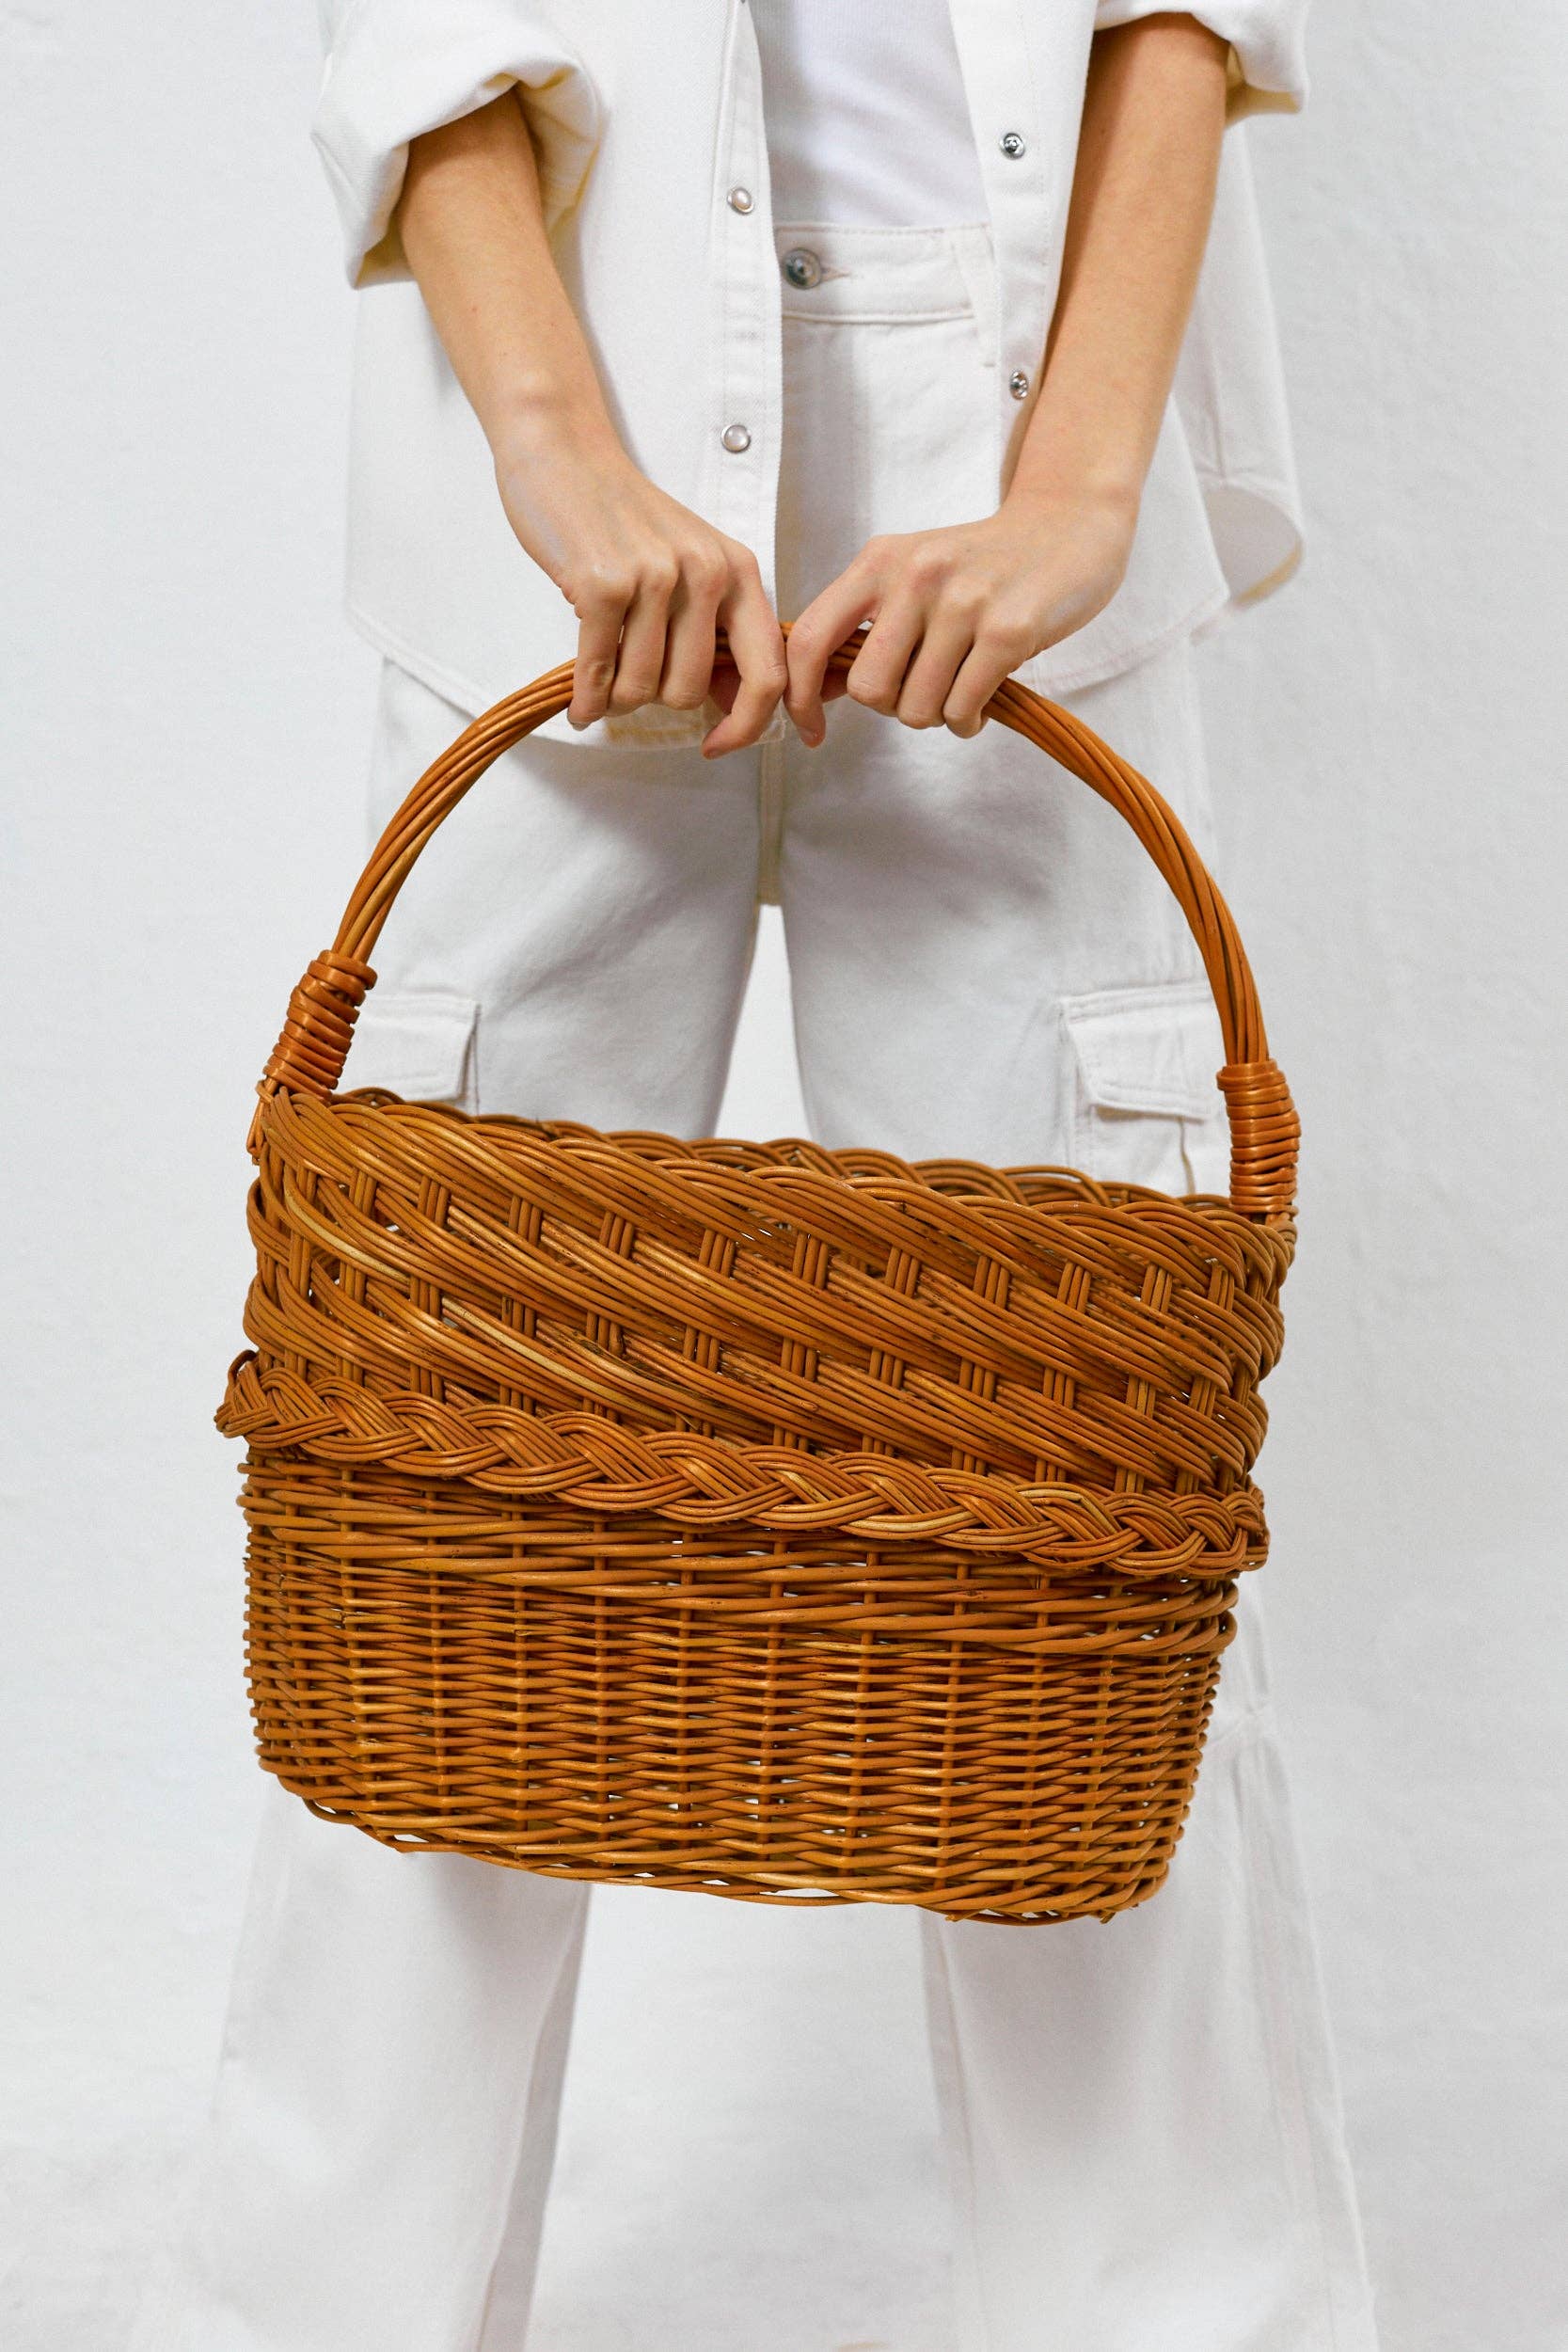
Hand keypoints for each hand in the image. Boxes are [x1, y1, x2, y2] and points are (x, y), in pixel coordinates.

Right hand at [492, 417, 789, 755]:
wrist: (565, 455)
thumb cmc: (624, 518)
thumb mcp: (690, 564)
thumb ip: (715, 628)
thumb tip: (730, 706)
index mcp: (737, 572)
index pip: (768, 672)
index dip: (748, 725)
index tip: (719, 746)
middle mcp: (705, 573)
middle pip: (689, 691)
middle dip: (654, 701)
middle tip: (630, 681)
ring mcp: (654, 577)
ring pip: (641, 688)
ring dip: (616, 699)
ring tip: (602, 678)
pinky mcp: (602, 584)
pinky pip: (598, 673)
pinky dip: (586, 701)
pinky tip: (580, 705)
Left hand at [784, 486, 1138, 742]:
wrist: (1069, 524)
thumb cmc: (984, 564)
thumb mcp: (912, 576)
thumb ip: (864, 627)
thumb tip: (814, 690)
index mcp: (880, 561)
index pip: (812, 637)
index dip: (800, 695)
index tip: (810, 728)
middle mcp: (916, 576)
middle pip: (869, 689)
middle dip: (893, 707)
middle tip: (922, 690)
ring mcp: (964, 602)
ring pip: (918, 707)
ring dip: (938, 715)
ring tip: (960, 689)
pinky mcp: (1008, 630)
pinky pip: (962, 709)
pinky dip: (967, 721)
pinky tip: (980, 701)